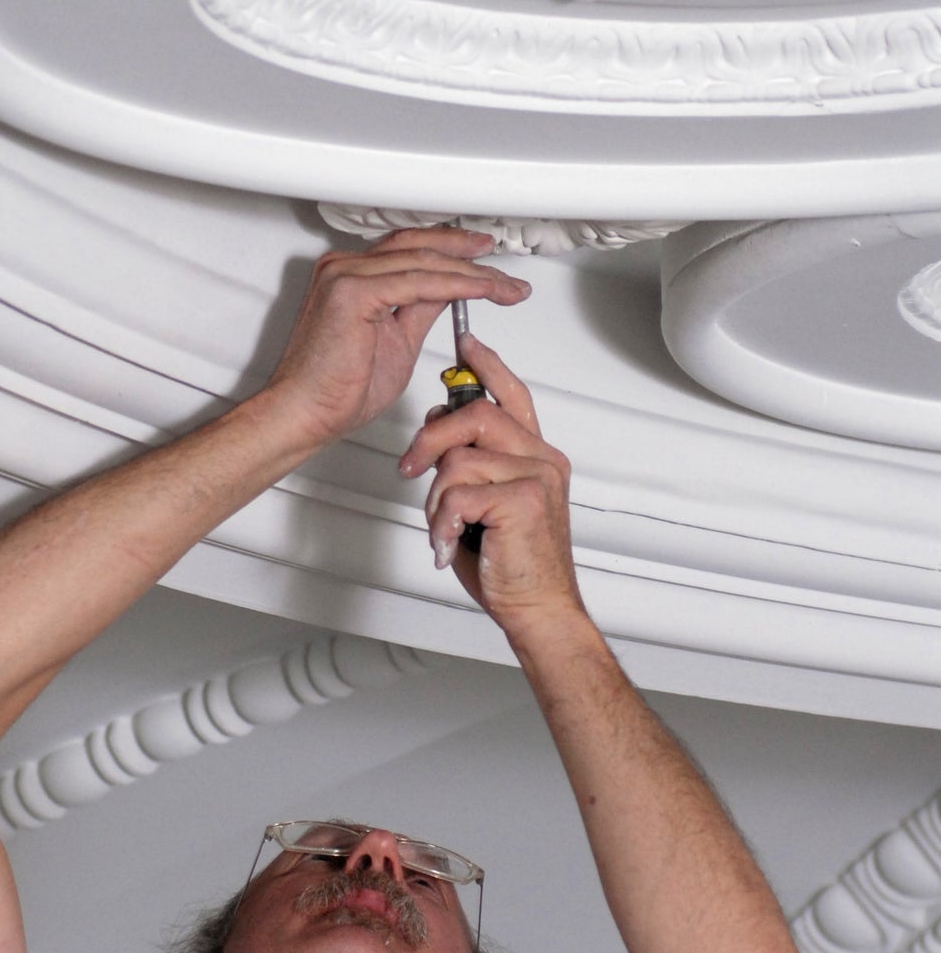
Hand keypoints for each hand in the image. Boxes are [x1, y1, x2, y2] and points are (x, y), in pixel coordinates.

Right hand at [263, 230, 531, 449]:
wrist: (305, 414)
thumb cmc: (337, 390)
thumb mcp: (397, 341)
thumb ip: (420, 310)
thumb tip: (449, 292)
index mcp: (350, 276)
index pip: (410, 250)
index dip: (453, 251)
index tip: (486, 261)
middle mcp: (344, 267)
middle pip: (419, 246)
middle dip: (470, 256)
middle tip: (507, 270)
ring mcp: (345, 274)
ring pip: (424, 262)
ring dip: (473, 273)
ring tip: (506, 287)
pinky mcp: (352, 291)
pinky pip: (418, 282)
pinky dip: (456, 284)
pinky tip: (483, 290)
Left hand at [397, 332, 583, 632]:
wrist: (537, 609)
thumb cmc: (510, 562)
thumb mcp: (481, 502)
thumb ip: (468, 462)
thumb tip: (439, 423)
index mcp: (536, 456)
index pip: (512, 393)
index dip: (487, 364)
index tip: (465, 343)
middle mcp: (542, 460)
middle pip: (476, 414)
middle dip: (432, 437)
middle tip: (411, 466)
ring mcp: (537, 478)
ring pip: (460, 457)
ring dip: (436, 496)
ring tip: (444, 525)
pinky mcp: (524, 502)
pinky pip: (459, 493)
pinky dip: (442, 522)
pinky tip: (449, 542)